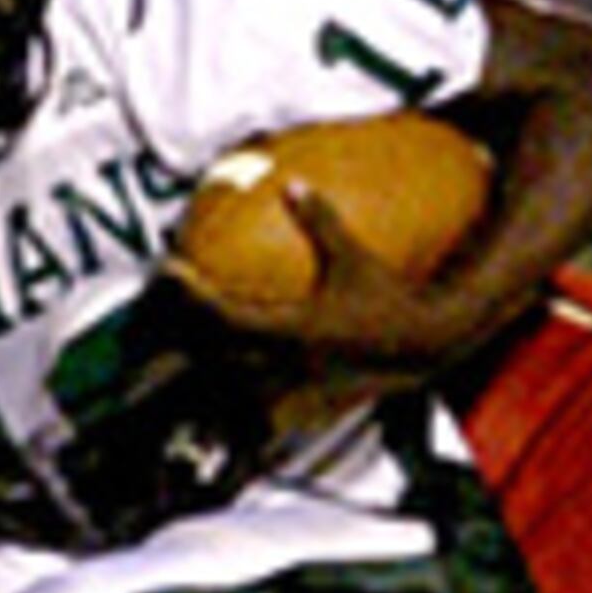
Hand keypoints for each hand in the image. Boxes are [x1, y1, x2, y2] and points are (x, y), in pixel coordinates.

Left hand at [170, 179, 479, 373]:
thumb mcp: (355, 257)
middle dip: (183, 334)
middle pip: (214, 357)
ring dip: (206, 370)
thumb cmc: (391, 297)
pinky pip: (260, 408)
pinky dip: (238, 396)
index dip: (191, 295)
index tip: (170, 271)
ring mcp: (296, 389)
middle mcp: (288, 363)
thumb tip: (294, 184)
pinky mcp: (306, 403)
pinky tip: (227, 383)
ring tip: (186, 346)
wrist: (426, 347)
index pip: (225, 315)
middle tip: (165, 308)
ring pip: (232, 391)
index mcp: (294, 328)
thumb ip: (322, 222)